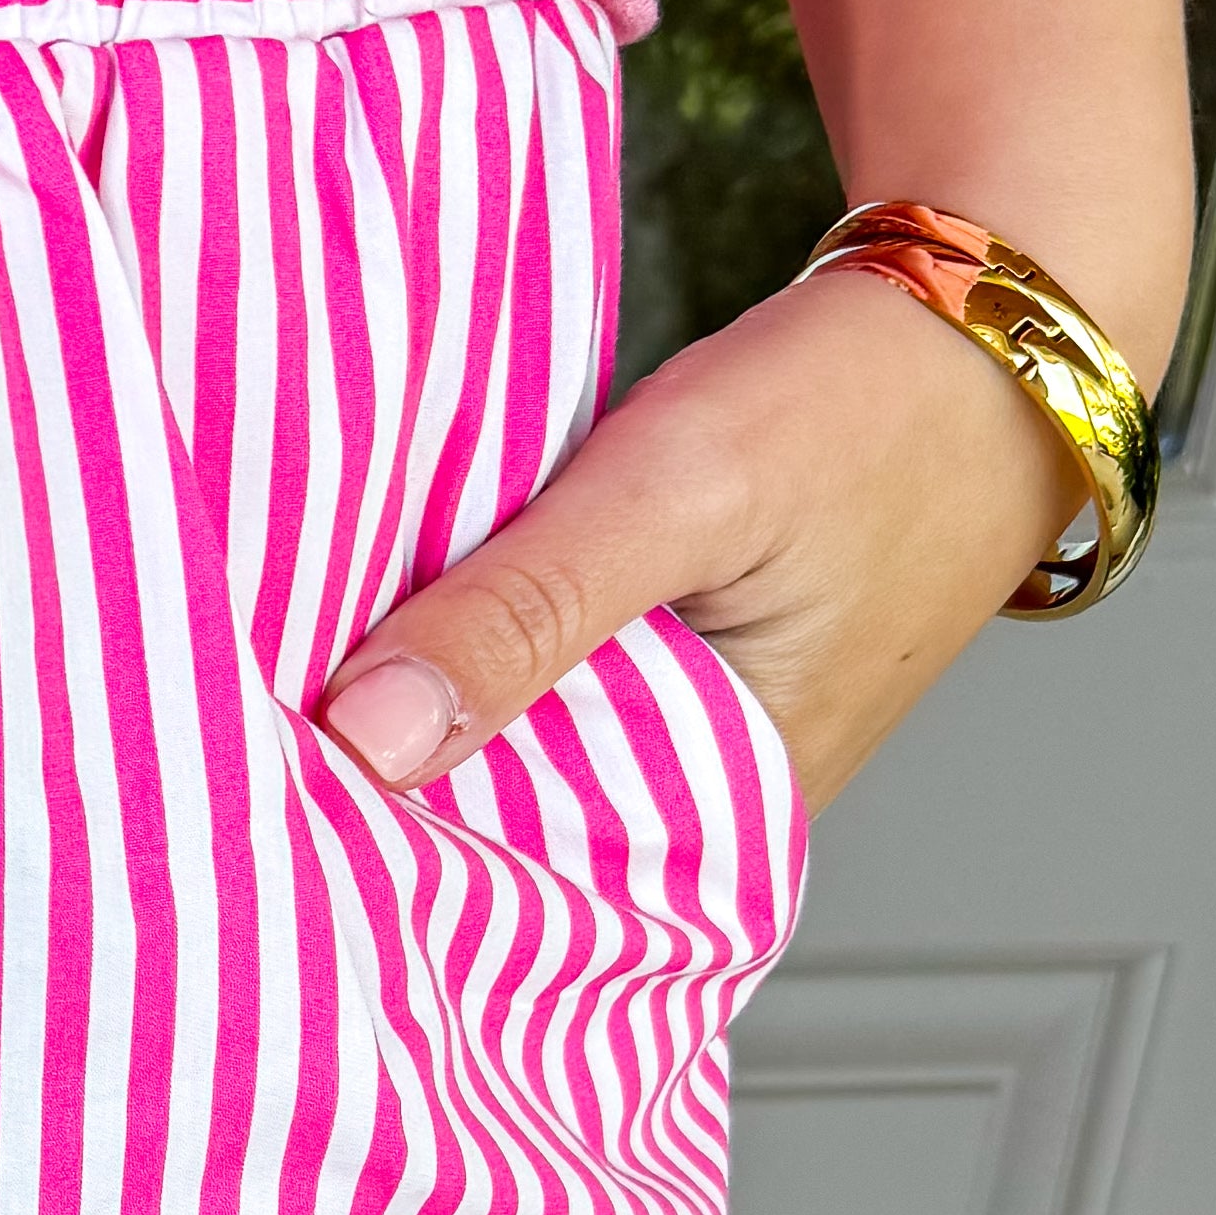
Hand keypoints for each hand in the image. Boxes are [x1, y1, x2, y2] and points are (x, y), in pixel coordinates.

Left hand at [314, 261, 1102, 823]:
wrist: (989, 313)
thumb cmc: (868, 404)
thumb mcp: (677, 497)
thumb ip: (526, 616)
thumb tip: (368, 739)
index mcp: (729, 825)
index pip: (513, 901)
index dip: (381, 871)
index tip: (252, 839)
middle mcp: (708, 811)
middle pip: (498, 836)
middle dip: (376, 805)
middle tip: (226, 771)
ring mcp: (689, 740)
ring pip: (507, 759)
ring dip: (412, 726)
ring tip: (271, 712)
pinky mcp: (669, 669)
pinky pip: (538, 690)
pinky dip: (467, 661)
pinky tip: (376, 641)